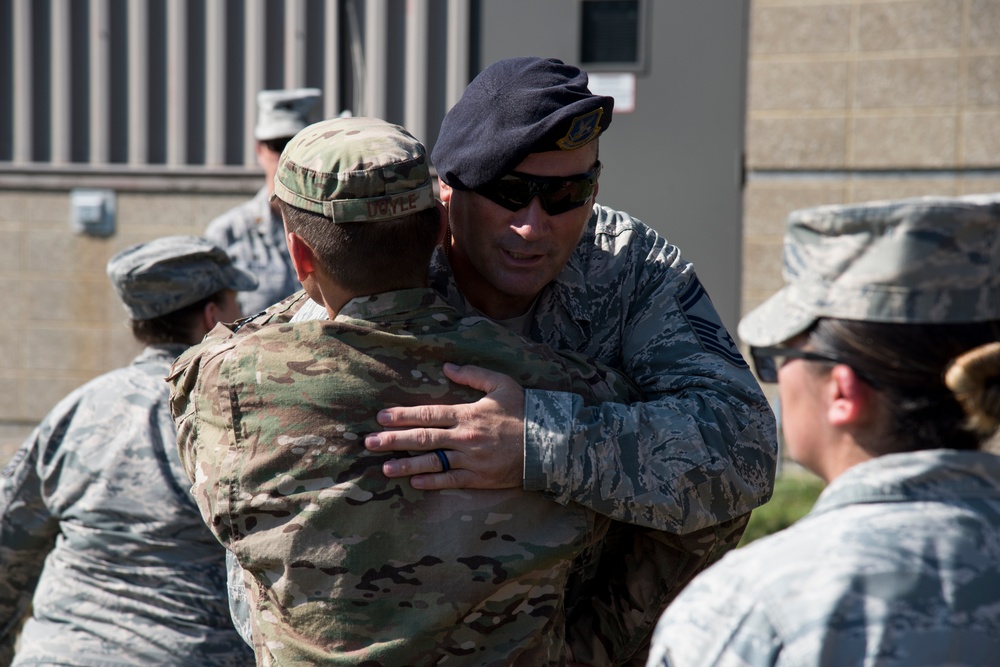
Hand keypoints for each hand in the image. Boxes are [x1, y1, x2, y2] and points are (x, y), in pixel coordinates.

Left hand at [364, 363, 524, 489]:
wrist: (550, 444)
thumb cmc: (525, 410)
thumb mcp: (501, 384)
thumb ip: (473, 375)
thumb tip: (447, 367)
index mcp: (468, 413)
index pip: (428, 414)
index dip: (403, 416)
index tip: (381, 417)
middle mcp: (465, 437)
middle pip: (423, 438)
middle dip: (393, 440)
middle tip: (370, 443)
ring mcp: (471, 460)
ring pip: (432, 462)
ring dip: (406, 465)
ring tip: (385, 468)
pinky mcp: (480, 478)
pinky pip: (451, 481)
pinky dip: (432, 482)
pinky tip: (414, 482)